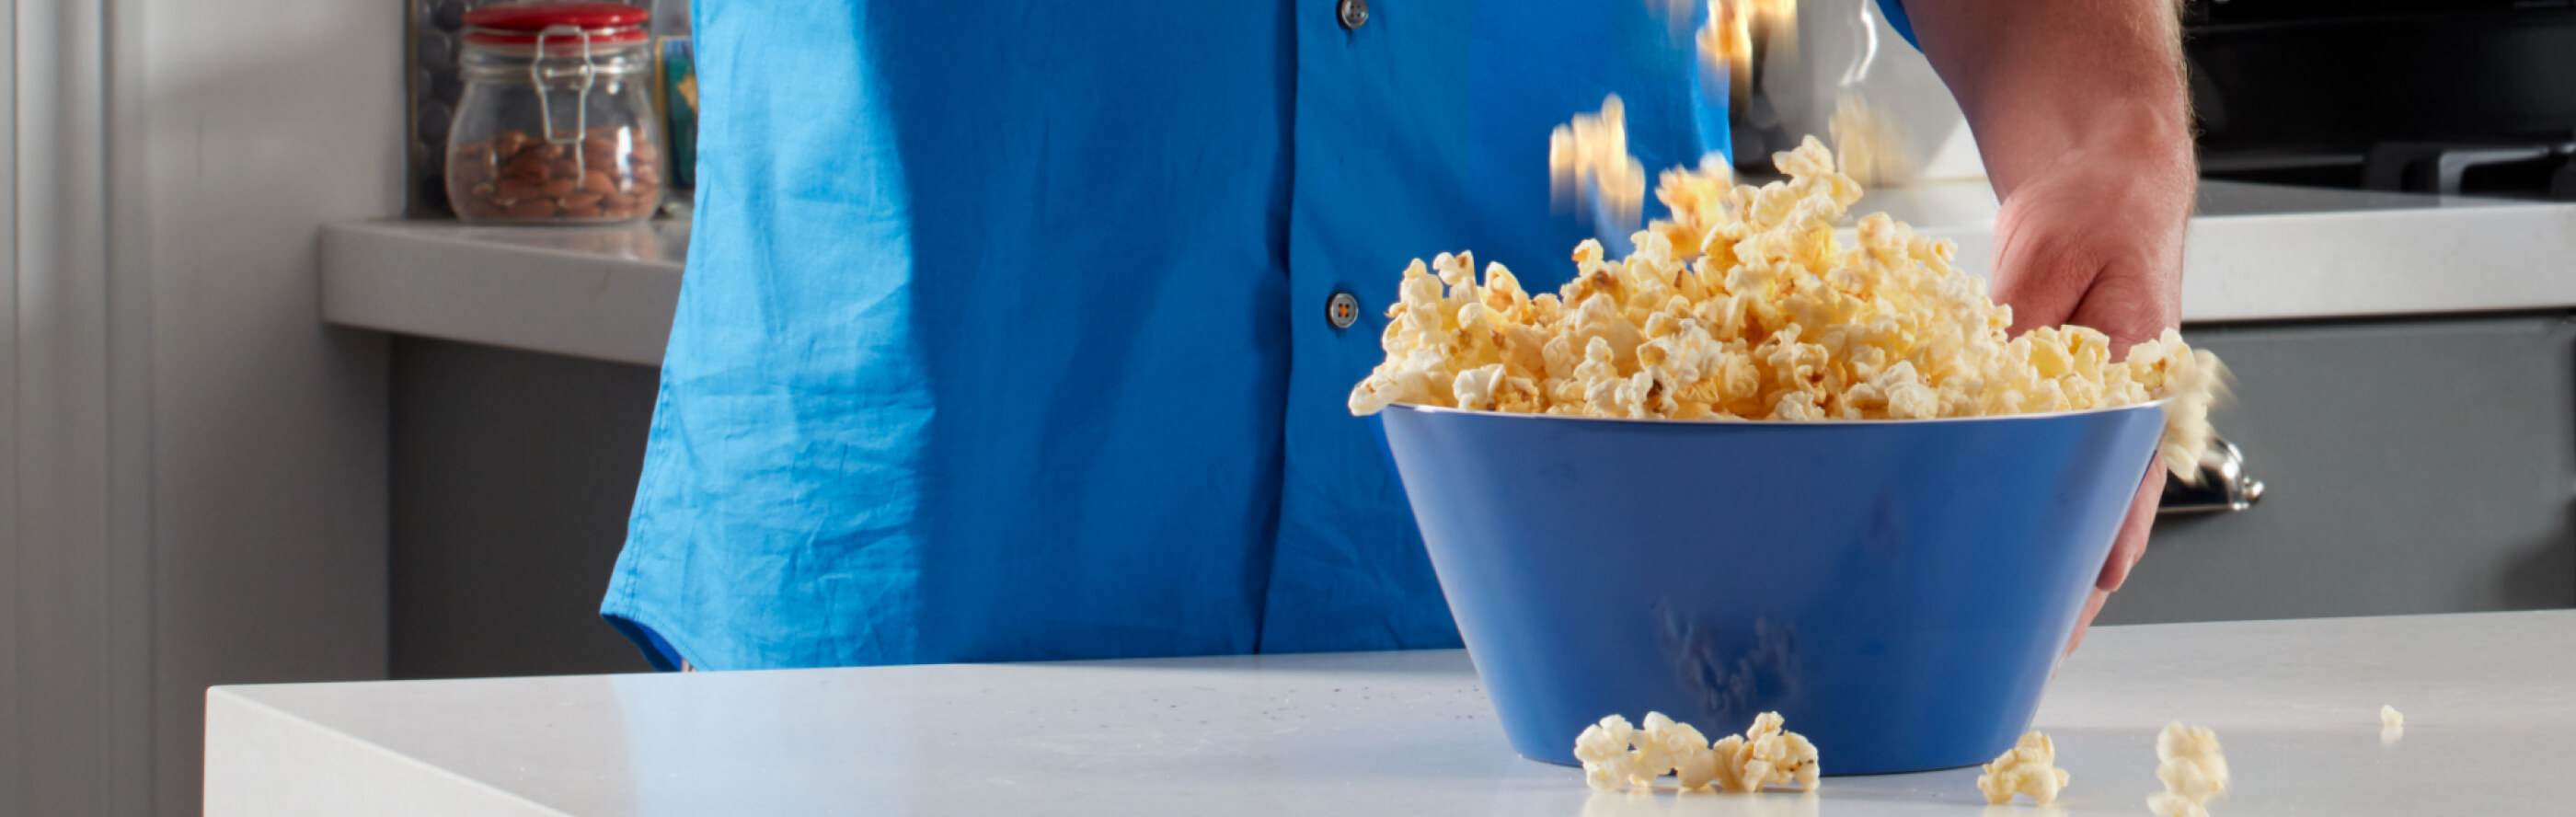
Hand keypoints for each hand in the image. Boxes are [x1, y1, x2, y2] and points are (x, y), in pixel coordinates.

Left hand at [1984, 137, 2192, 655]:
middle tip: (2045, 633)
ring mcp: (2102, 401)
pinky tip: (2006, 546)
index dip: (2115, 525)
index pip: (2133, 460)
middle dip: (2079, 569)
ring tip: (2026, 619)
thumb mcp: (2051, 252)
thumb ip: (2023, 320)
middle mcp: (2129, 395)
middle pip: (2112, 498)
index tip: (2099, 577)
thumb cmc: (2096, 207)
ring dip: (2059, 549)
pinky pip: (2057, 462)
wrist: (2108, 177)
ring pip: (2086, 491)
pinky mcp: (2067, 395)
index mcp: (2141, 364)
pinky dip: (2034, 504)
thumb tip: (1990, 376)